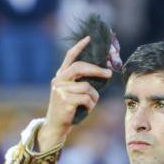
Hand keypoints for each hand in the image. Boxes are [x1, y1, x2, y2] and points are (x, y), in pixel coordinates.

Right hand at [38, 36, 112, 150]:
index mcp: (60, 76)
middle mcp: (58, 80)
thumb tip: (102, 72)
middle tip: (108, 73)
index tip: (89, 38)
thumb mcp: (72, 92)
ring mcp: (60, 90)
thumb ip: (80, 82)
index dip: (79, 46)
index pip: (70, 57)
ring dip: (94, 97)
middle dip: (96, 70)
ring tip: (90, 104)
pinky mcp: (64, 101)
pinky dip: (90, 105)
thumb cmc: (68, 109)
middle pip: (80, 67)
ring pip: (87, 87)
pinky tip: (86, 109)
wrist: (56, 126)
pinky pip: (86, 98)